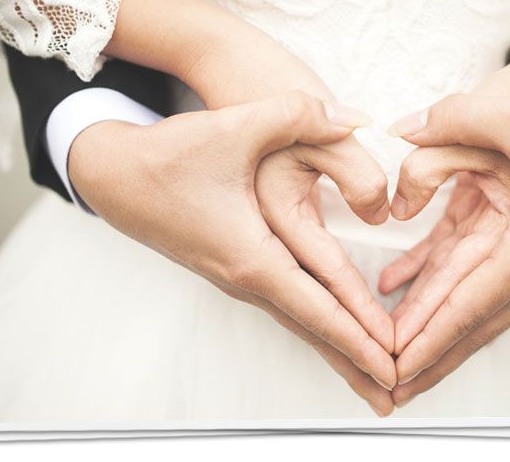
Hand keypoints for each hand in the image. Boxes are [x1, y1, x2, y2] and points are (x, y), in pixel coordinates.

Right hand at [68, 92, 396, 413]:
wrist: (112, 174)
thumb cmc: (169, 155)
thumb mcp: (237, 125)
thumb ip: (299, 115)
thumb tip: (355, 118)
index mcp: (251, 255)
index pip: (317, 307)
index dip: (359, 336)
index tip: (393, 364)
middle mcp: (245, 277)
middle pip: (312, 330)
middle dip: (355, 363)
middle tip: (397, 394)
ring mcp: (238, 278)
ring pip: (300, 322)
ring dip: (338, 349)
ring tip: (372, 377)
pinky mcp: (235, 268)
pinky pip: (288, 306)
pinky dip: (318, 325)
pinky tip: (335, 333)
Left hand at [384, 92, 509, 405]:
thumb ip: (456, 117)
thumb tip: (403, 128)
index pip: (466, 308)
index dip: (425, 339)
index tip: (394, 368)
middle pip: (470, 325)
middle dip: (427, 357)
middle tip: (386, 384)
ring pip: (478, 309)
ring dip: (437, 331)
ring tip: (398, 355)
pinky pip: (487, 282)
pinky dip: (450, 290)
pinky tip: (411, 286)